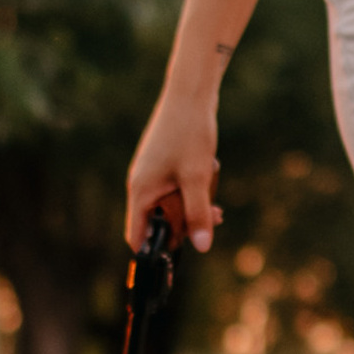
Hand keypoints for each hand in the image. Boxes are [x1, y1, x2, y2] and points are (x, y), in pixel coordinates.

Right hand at [126, 84, 223, 253]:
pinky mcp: (164, 163)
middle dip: (185, 225)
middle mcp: (141, 183)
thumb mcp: (197, 177)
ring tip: (217, 203)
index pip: (137, 236)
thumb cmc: (190, 133)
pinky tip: (210, 177)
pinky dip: (192, 190)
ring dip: (193, 206)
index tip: (175, 260)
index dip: (153, 252)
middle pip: (158, 222)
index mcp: (141, 190)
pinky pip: (176, 188)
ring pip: (171, 204)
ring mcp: (152, 173)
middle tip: (213, 218)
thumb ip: (198, 213)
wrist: (190, 92)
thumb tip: (201, 247)